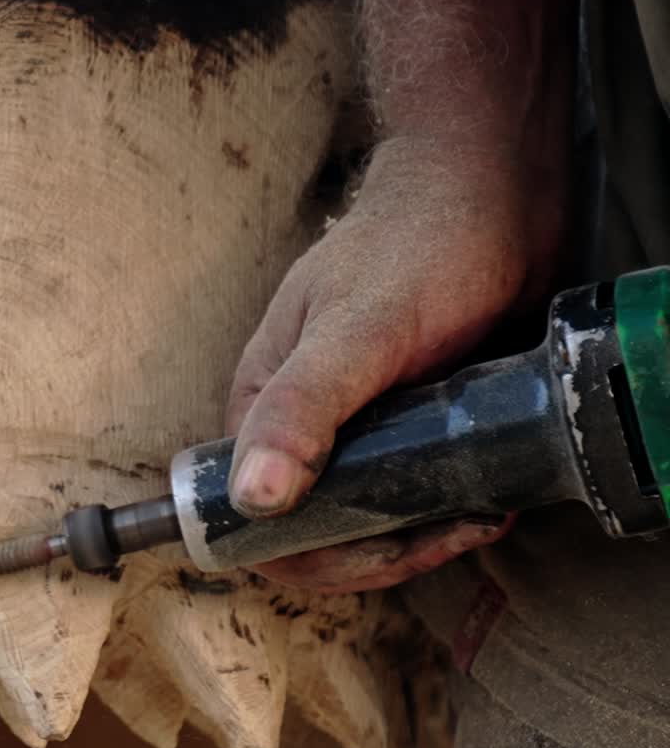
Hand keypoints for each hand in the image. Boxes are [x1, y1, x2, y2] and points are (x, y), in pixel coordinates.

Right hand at [226, 135, 558, 592]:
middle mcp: (300, 432)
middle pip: (320, 537)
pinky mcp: (405, 429)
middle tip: (457, 527)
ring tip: (480, 513)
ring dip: (423, 537)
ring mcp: (354, 433)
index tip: (391, 544)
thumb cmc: (415, 244)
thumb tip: (254, 498)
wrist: (494, 192)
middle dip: (385, 552)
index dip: (321, 555)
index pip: (265, 527)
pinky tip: (486, 499)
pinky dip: (447, 511)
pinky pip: (413, 496)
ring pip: (371, 524)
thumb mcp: (354, 331)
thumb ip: (300, 409)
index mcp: (260, 413)